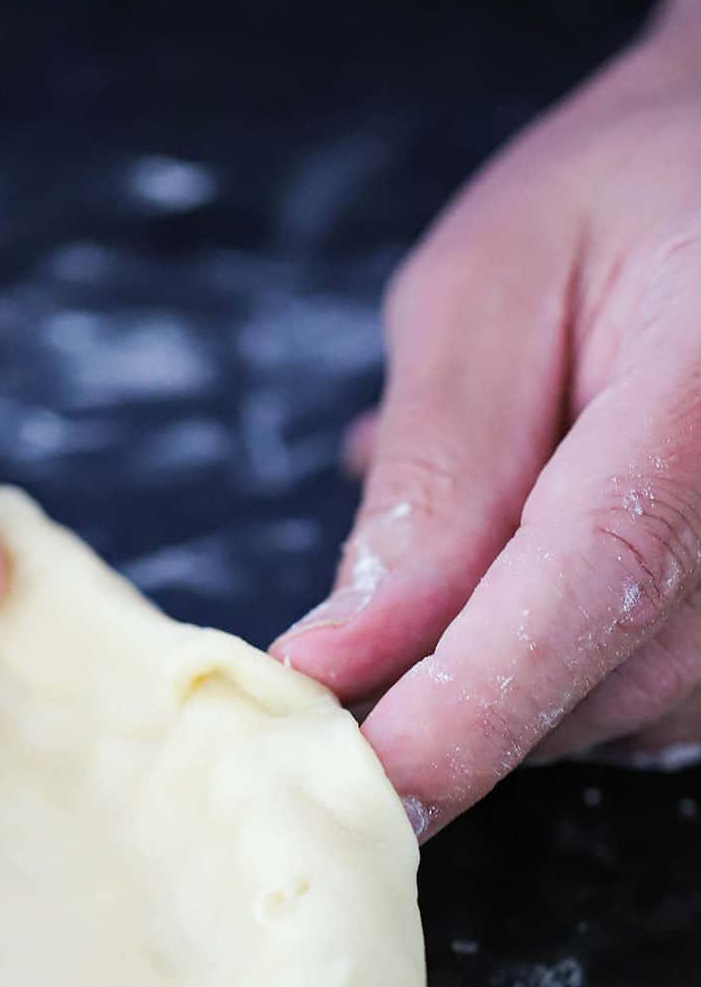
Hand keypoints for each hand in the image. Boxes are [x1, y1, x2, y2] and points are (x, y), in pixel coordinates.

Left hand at [274, 0, 700, 837]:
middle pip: (602, 677)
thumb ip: (434, 472)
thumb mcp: (490, 286)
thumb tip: (346, 651)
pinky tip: (510, 594)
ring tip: (434, 592)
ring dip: (501, 695)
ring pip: (627, 713)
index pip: (593, 580)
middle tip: (326, 684)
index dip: (462, 710)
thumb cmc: (618, 198)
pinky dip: (556, 679)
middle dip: (446, 709)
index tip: (351, 788)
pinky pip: (659, 701)